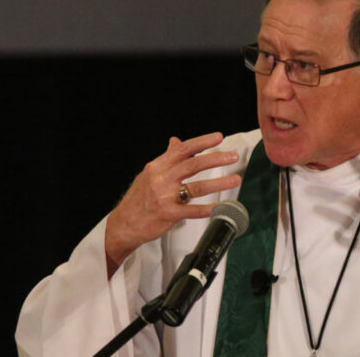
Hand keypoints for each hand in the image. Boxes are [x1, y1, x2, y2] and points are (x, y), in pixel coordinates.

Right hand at [105, 132, 241, 274]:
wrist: (124, 223)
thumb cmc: (139, 198)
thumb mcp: (150, 173)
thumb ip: (166, 158)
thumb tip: (176, 141)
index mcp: (158, 166)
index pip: (183, 149)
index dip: (202, 142)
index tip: (219, 137)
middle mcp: (161, 179)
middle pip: (192, 165)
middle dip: (215, 159)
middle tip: (233, 156)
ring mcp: (165, 197)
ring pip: (196, 187)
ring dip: (218, 183)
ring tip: (235, 179)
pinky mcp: (168, 214)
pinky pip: (192, 210)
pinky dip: (207, 209)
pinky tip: (220, 207)